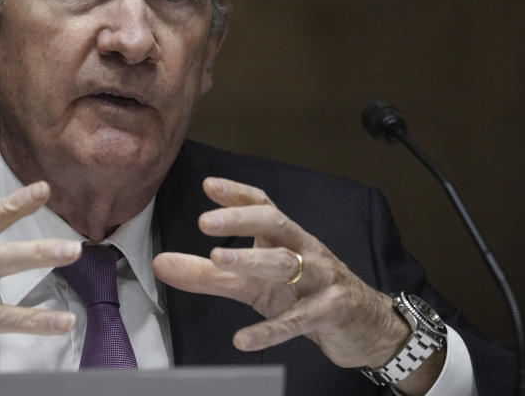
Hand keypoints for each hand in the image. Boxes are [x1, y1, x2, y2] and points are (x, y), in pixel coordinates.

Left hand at [153, 177, 443, 392]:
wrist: (365, 326)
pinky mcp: (330, 312)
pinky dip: (271, 330)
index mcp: (286, 237)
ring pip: (286, 264)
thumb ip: (207, 274)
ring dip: (251, 259)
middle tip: (204, 221)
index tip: (207, 186)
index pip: (263, 205)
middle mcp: (304, 250)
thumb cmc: (305, 296)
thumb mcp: (254, 284)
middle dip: (240, 218)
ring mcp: (320, 279)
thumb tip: (159, 263)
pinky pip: (298, 320)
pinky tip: (242, 339)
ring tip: (217, 259)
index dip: (236, 194)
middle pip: (274, 223)